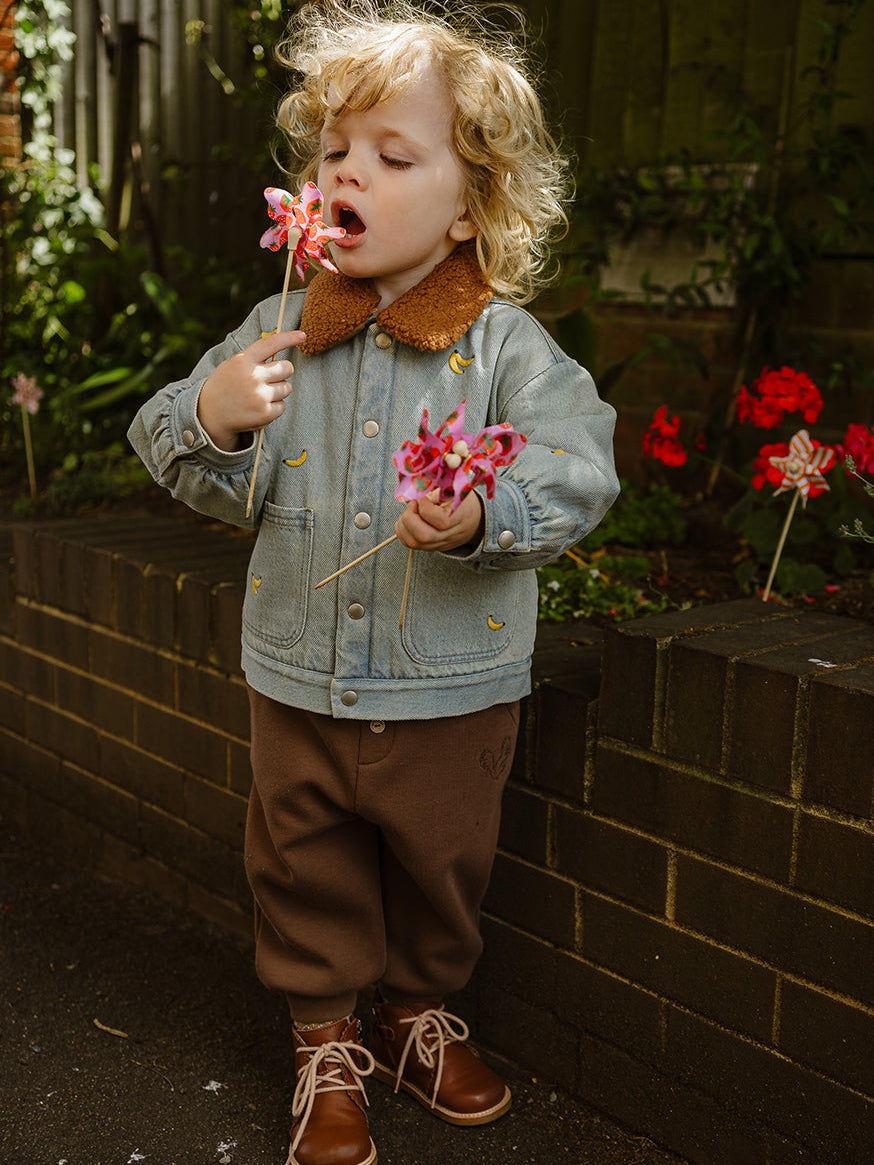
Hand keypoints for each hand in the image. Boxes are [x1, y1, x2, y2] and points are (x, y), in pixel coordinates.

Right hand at [197, 330, 305, 451]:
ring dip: (278, 391)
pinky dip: (274, 407)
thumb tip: (279, 346)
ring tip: (260, 395)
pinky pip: (283, 405)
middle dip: (282, 372)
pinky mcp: (265, 413)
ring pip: (287, 387)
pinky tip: (259, 407)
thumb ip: (253, 357)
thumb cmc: (225, 386)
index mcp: (243, 360)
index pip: (271, 343)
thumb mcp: (233, 365)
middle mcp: (253, 376)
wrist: (209, 414)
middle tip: (270, 378)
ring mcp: (260, 395)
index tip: (302, 336)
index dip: (289, 338)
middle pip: (287, 367)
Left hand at [395, 489, 483, 552]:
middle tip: (412, 505)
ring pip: (414, 543)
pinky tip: (407, 520)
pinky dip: (402, 531)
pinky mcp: (430, 547)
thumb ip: (438, 487)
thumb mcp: (456, 489)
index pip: (441, 521)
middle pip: (425, 536)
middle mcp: (450, 535)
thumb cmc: (463, 502)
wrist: (473, 521)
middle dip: (410, 518)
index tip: (423, 497)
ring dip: (404, 525)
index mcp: (461, 517)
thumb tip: (416, 485)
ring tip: (410, 511)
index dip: (426, 508)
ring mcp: (440, 544)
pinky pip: (410, 544)